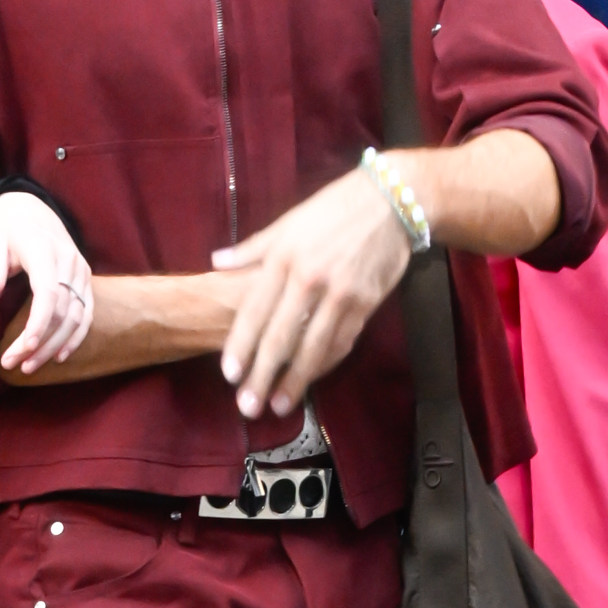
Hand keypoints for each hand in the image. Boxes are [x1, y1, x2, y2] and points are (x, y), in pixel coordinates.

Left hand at [0, 190, 94, 375]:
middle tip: (14, 365)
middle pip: (62, 311)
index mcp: (43, 250)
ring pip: (77, 316)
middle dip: (39, 343)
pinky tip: (59, 356)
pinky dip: (76, 337)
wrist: (31, 208)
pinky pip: (87, 313)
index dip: (39, 323)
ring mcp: (81, 270)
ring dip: (55, 346)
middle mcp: (68, 261)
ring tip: (30, 366)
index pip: (48, 293)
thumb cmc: (7, 228)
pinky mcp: (85, 279)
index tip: (24, 348)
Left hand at [213, 170, 411, 418]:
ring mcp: (340, 294)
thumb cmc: (333, 209)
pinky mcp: (366, 303)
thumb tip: (216, 262)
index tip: (229, 374)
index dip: (241, 346)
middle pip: (280, 337)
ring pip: (313, 348)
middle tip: (247, 406)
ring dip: (295, 381)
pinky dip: (326, 364)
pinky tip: (312, 380)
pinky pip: (342, 342)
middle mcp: (308, 279)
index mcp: (283, 258)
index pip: (255, 311)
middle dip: (262, 375)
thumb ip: (252, 248)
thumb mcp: (289, 221)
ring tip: (279, 406)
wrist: (391, 202)